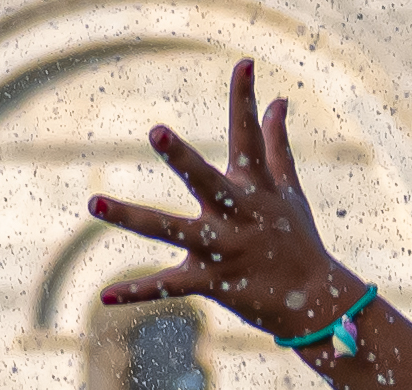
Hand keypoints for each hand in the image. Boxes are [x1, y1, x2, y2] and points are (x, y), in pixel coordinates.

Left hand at [89, 59, 366, 338]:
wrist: (316, 302)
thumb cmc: (299, 241)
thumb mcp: (289, 190)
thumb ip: (276, 144)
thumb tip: (278, 99)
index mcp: (255, 189)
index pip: (249, 137)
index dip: (245, 100)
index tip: (244, 64)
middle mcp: (237, 216)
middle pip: (206, 181)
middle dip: (182, 157)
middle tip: (157, 130)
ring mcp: (223, 250)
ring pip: (171, 230)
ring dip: (132, 216)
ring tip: (94, 203)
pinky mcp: (212, 283)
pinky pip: (168, 287)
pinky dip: (137, 292)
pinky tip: (105, 296)